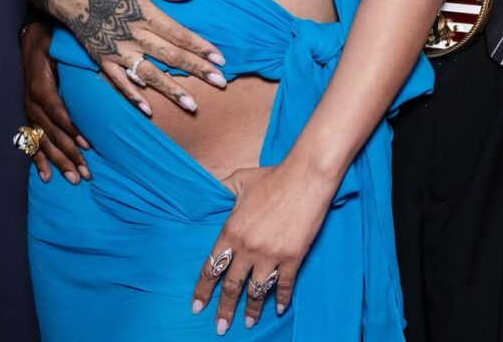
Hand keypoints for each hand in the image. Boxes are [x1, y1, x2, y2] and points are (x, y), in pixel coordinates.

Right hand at [21, 20, 89, 184]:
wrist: (34, 39)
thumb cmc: (56, 43)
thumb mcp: (68, 50)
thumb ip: (83, 64)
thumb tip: (114, 73)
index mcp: (42, 88)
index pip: (59, 113)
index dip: (73, 130)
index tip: (88, 144)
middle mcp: (32, 103)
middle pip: (52, 134)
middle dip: (69, 154)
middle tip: (86, 173)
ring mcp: (29, 111)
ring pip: (44, 142)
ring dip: (59, 162)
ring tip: (74, 178)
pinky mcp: (29, 116)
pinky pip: (31, 142)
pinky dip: (38, 160)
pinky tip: (45, 176)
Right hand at [27, 0, 226, 113]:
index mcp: (144, 12)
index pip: (179, 34)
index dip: (201, 47)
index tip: (221, 59)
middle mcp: (132, 35)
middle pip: (170, 56)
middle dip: (197, 70)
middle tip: (220, 83)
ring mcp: (116, 50)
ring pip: (149, 74)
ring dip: (171, 90)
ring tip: (191, 105)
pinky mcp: (101, 59)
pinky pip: (119, 81)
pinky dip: (133, 96)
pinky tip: (148, 109)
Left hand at [191, 157, 335, 333]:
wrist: (306, 176)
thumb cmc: (272, 176)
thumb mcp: (240, 179)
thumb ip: (221, 189)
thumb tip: (207, 191)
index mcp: (231, 230)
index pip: (212, 267)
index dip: (203, 289)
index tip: (197, 306)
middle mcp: (248, 248)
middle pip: (232, 286)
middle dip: (224, 310)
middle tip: (221, 328)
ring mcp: (271, 255)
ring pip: (256, 291)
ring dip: (252, 310)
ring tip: (248, 323)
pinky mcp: (292, 257)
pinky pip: (284, 285)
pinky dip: (281, 298)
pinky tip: (279, 307)